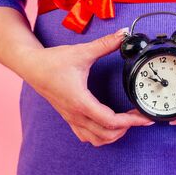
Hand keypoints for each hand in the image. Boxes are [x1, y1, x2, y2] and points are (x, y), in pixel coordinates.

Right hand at [20, 28, 153, 146]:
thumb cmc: (52, 61)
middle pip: (106, 134)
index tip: (145, 117)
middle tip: (139, 115)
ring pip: (96, 139)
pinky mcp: (69, 117)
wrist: (30, 66)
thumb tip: (123, 34)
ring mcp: (72, 118)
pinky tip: (109, 124)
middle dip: (126, 127)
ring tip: (127, 121)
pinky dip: (101, 135)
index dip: (131, 121)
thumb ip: (105, 44)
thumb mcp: (82, 52)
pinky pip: (86, 136)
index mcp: (80, 101)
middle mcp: (76, 114)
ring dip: (114, 134)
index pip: (110, 120)